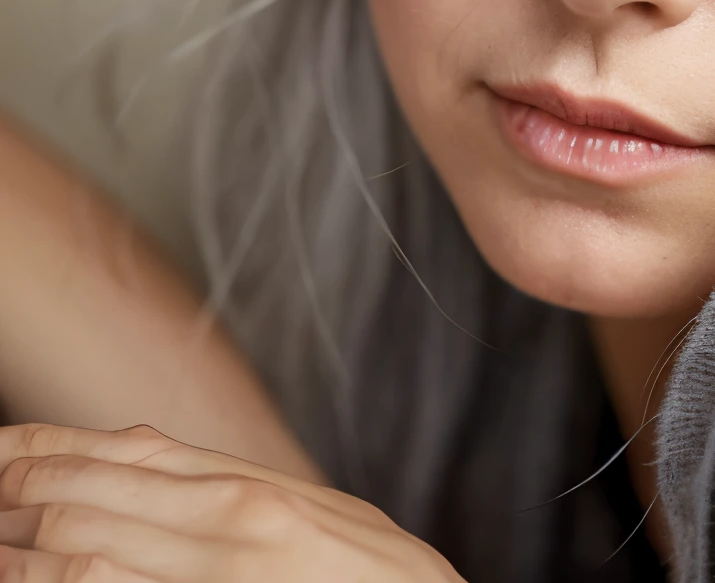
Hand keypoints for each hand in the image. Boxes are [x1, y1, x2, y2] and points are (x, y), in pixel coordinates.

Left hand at [0, 424, 463, 580]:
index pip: (128, 452)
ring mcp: (215, 576)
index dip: (49, 447)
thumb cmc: (376, 581)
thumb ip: (237, 494)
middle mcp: (227, 521)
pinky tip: (24, 578)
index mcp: (251, 487)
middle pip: (91, 495)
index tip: (1, 445)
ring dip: (16, 546)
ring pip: (81, 552)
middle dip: (16, 489)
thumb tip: (160, 473)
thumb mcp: (314, 515)